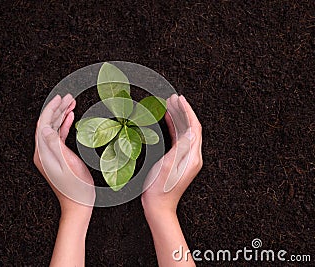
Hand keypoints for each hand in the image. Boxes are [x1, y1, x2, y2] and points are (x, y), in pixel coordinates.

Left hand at [33, 94, 94, 218]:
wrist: (78, 205)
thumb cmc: (76, 188)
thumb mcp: (67, 164)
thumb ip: (55, 145)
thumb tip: (45, 127)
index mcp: (43, 153)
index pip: (43, 124)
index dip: (51, 109)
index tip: (60, 98)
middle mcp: (43, 152)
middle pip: (47, 124)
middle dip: (57, 109)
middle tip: (68, 97)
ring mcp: (49, 155)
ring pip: (53, 129)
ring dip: (61, 115)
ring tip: (71, 103)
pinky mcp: (57, 157)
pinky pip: (58, 137)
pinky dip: (64, 126)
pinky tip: (70, 118)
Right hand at [141, 94, 200, 266]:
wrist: (158, 206)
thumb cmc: (160, 189)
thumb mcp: (169, 166)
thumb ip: (181, 148)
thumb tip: (193, 130)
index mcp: (193, 157)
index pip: (194, 127)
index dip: (187, 111)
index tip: (179, 99)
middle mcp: (192, 156)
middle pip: (190, 128)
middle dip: (182, 111)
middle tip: (172, 98)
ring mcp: (186, 158)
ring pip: (184, 132)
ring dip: (178, 118)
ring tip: (169, 105)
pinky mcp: (179, 161)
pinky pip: (179, 140)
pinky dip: (174, 128)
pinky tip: (168, 121)